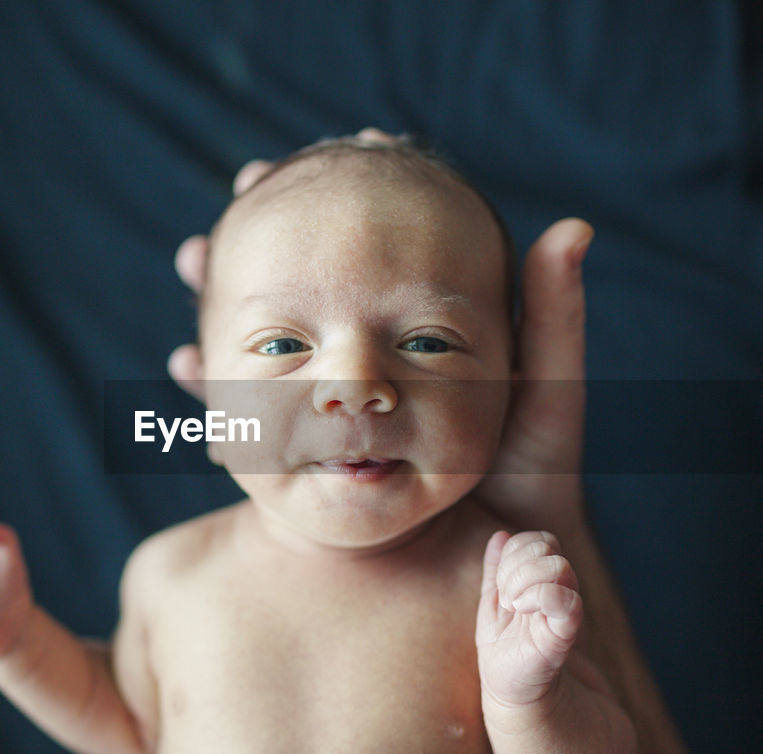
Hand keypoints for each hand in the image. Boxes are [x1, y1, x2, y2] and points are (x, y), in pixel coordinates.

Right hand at [167, 130, 593, 532]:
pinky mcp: (323, 456)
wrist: (501, 569)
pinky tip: (188, 363)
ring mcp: (344, 409)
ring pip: (272, 346)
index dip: (313, 212)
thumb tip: (573, 227)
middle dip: (249, 258)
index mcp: (418, 337)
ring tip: (192, 269)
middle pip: (301, 295)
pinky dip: (225, 386)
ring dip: (226, 308)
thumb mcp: (544, 397)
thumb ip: (552, 321)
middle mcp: (374, 362)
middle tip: (208, 229)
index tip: (266, 174)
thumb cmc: (532, 483)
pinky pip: (263, 412)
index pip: (356, 260)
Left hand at [476, 530, 581, 708]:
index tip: (502, 585)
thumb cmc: (505, 655)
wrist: (515, 698)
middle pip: (547, 546)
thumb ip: (496, 570)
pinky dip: (542, 596)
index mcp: (541, 582)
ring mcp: (565, 610)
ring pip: (558, 566)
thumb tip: (499, 535)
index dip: (516, 550)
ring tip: (514, 607)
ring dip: (524, 581)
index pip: (537, 540)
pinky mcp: (566, 634)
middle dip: (517, 565)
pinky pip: (567, 600)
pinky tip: (523, 611)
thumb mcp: (493, 607)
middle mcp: (558, 591)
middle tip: (507, 599)